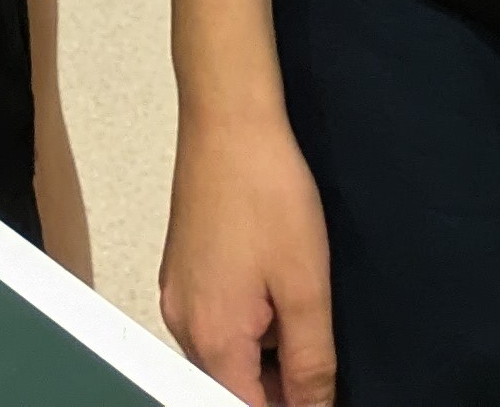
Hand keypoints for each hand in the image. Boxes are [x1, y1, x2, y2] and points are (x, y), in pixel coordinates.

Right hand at [160, 100, 335, 404]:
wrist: (228, 120)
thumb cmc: (265, 191)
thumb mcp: (306, 287)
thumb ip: (311, 364)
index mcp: (212, 339)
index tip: (321, 390)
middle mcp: (183, 325)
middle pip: (233, 387)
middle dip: (280, 384)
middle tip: (318, 347)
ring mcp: (177, 298)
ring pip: (225, 356)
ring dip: (265, 352)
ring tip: (298, 306)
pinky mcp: (182, 273)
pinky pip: (215, 323)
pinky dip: (248, 323)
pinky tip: (275, 286)